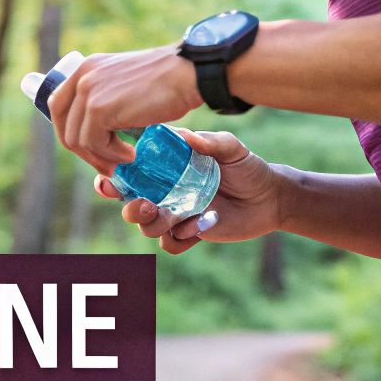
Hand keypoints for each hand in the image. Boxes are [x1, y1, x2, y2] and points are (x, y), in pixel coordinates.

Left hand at [47, 46, 202, 173]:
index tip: (92, 148)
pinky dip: (113, 156)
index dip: (69, 131)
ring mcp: (88, 91)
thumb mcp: (124, 84)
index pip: (57, 106)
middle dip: (82, 151)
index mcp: (85, 68)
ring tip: (125, 160)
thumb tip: (91, 134)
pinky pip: (94, 144)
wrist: (187, 73)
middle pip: (62, 125)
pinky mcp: (99, 108)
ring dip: (101, 157)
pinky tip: (132, 154)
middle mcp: (82, 76)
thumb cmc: (165, 83)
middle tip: (106, 164)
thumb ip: (105, 99)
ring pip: (77, 139)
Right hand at [96, 128, 285, 254]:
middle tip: (147, 205)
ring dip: (152, 225)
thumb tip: (187, 135)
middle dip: (130, 208)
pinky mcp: (189, 234)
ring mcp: (176, 215)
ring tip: (172, 216)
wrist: (271, 198)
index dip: (112, 179)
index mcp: (166, 168)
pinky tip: (204, 224)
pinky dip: (182, 238)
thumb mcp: (232, 149)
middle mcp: (165, 192)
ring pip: (147, 228)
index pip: (129, 173)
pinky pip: (171, 245)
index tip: (109, 180)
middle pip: (130, 205)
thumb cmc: (248, 167)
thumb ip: (211, 142)